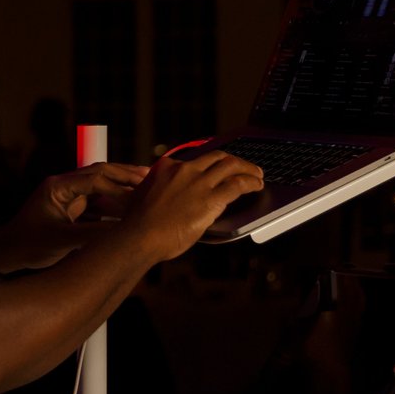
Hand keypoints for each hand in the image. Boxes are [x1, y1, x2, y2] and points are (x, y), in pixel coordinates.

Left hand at [0, 161, 149, 271]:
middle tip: (152, 178)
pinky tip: (132, 209)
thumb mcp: (61, 241)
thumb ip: (92, 235)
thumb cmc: (27, 245)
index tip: (140, 193)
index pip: (95, 178)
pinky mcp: (71, 209)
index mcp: (58, 187)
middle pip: (100, 174)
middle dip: (126, 176)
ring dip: (122, 189)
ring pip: (101, 187)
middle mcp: (64, 186)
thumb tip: (122, 232)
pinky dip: (114, 204)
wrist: (7, 254)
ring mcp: (68, 196)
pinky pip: (97, 201)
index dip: (119, 185)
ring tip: (148, 190)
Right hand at [118, 150, 267, 260]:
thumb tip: (164, 196)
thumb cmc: (138, 224)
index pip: (194, 161)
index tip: (214, 171)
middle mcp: (185, 169)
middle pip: (217, 157)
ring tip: (257, 174)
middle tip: (243, 167)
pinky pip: (238, 185)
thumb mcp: (143, 198)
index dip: (208, 166)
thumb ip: (158, 191)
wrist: (140, 236)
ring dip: (247, 168)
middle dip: (233, 161)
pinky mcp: (211, 198)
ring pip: (231, 165)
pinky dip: (251, 183)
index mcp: (167, 167)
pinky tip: (256, 186)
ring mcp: (199, 182)